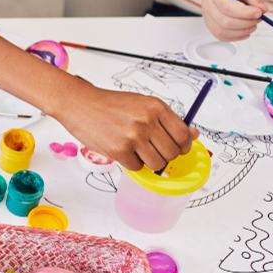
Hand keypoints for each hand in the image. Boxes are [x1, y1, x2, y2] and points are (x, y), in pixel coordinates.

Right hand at [53, 84, 198, 171]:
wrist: (80, 104)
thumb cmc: (109, 105)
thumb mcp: (143, 104)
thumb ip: (167, 120)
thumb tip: (192, 134)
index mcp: (156, 108)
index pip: (183, 135)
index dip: (183, 146)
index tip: (177, 149)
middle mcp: (147, 121)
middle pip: (171, 153)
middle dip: (164, 156)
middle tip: (152, 151)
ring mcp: (134, 137)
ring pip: (156, 164)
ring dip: (148, 162)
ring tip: (137, 152)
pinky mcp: (119, 150)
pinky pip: (136, 167)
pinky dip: (131, 163)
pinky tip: (124, 152)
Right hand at [196, 0, 267, 40]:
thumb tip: (262, 10)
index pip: (227, 8)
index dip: (245, 13)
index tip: (260, 12)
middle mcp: (208, 8)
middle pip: (225, 22)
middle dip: (245, 23)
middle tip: (259, 18)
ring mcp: (208, 18)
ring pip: (222, 32)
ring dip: (241, 32)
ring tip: (254, 26)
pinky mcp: (211, 25)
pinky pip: (220, 36)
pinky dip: (234, 37)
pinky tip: (245, 33)